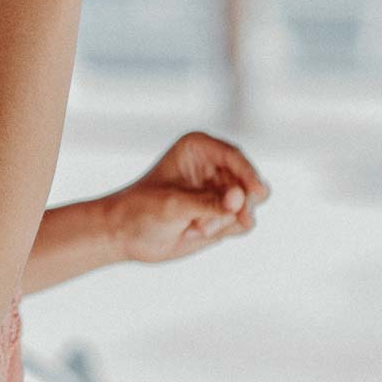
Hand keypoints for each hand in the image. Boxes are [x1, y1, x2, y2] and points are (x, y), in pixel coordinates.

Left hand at [103, 129, 270, 264]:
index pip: (233, 157)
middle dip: (236, 205)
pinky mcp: (223, 212)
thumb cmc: (141, 210)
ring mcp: (220, 189)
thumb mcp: (174, 205)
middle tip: (214, 223)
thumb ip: (210, 203)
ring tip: (195, 226)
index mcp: (198, 147)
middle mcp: (213, 165)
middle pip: (248, 181)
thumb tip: (240, 197)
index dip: (248, 173)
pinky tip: (196, 230)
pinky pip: (242, 222)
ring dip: (225, 221)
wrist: (125, 234)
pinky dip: (224, 229)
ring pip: (247, 204)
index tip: (256, 192)